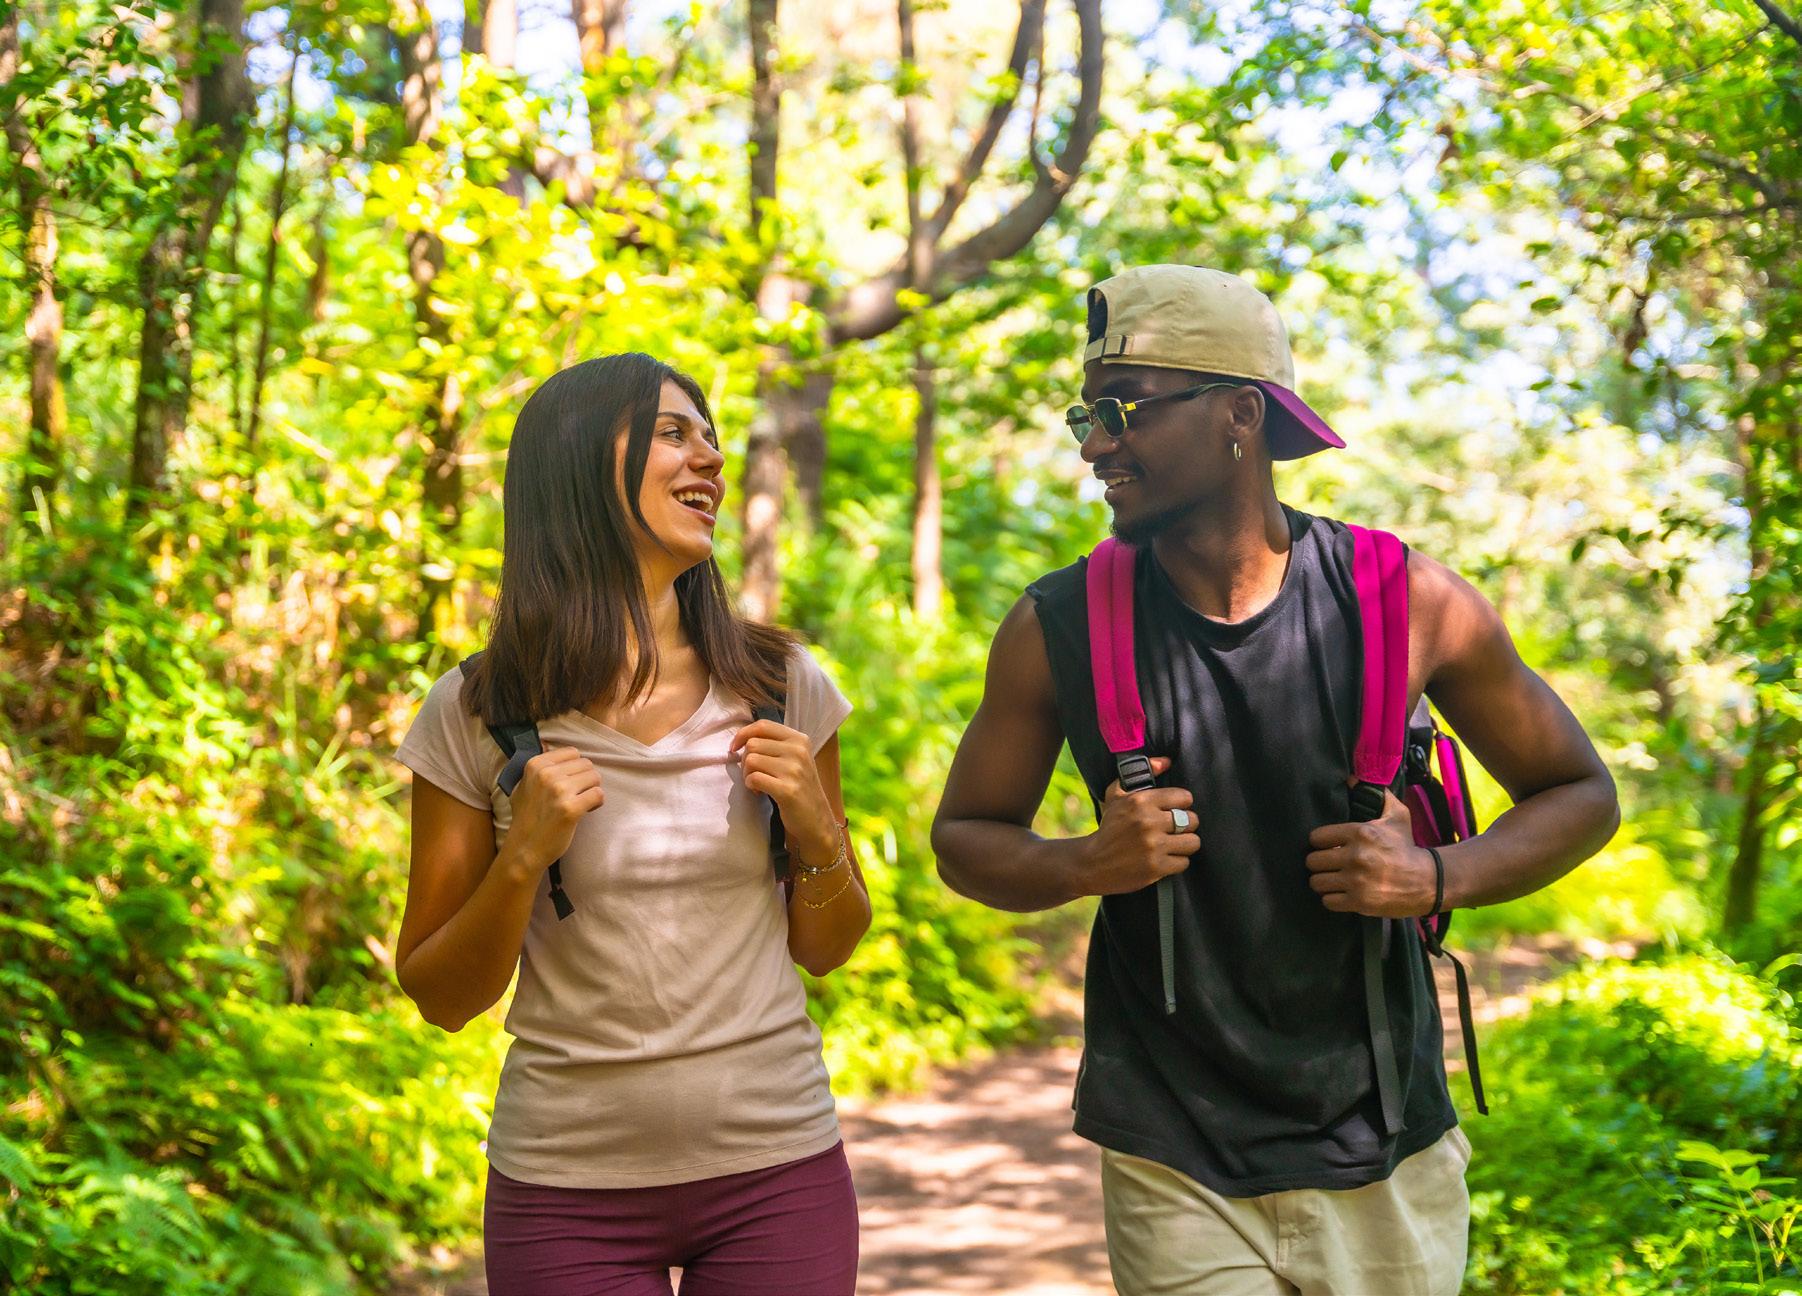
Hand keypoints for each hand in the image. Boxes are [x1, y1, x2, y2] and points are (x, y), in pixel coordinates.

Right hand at [504, 747, 603, 876]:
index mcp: (535, 765)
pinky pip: (598, 794)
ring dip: (592, 790)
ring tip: (581, 803)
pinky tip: (586, 811)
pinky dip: (597, 803)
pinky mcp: (571, 809)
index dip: (576, 769)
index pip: (572, 753)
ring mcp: (559, 791)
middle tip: (577, 795)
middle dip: (586, 780)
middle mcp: (546, 774)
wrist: (525, 849)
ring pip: (595, 777)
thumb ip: (536, 768)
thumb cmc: (526, 818)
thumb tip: (547, 745)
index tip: (570, 783)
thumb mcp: (522, 786)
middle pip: (586, 764)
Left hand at [730, 719, 837, 860]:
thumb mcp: (795, 758)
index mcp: (800, 739)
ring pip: (750, 760)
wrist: (817, 819)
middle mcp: (799, 751)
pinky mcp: (787, 790)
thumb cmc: (799, 787)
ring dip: (747, 774)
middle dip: (744, 760)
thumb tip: (742, 737)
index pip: (763, 725)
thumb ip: (774, 744)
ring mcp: (794, 770)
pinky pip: (753, 778)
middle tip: (753, 774)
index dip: (742, 734)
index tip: (734, 748)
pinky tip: (759, 792)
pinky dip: (750, 785)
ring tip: (758, 784)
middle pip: (753, 744)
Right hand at [1076, 757, 1199, 895]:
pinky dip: (1176, 862)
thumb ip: (1142, 773)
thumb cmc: (1109, 827)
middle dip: (1185, 826)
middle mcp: (1149, 822)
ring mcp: (1154, 846)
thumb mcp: (1117, 795)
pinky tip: (1164, 859)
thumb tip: (1166, 761)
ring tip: (1172, 845)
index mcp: (1141, 801)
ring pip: (1192, 842)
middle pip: (1192, 820)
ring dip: (1184, 845)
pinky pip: (1184, 862)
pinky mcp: (1157, 867)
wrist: (1092, 863)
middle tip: (1173, 830)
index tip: (1173, 811)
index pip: (1184, 797)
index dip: (1181, 805)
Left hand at [1304, 789, 1433, 916]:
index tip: (1329, 846)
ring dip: (1324, 882)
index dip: (1320, 842)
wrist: (1428, 880)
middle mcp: (1355, 856)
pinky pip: (1328, 902)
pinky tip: (1342, 893)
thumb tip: (1352, 778)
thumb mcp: (1397, 815)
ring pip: (1317, 882)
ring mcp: (1356, 881)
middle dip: (1320, 863)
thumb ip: (1377, 795)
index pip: (1316, 837)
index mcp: (1359, 832)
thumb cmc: (1407, 847)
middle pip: (1312, 861)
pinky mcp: (1359, 902)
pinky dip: (1333, 899)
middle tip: (1329, 864)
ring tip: (1334, 879)